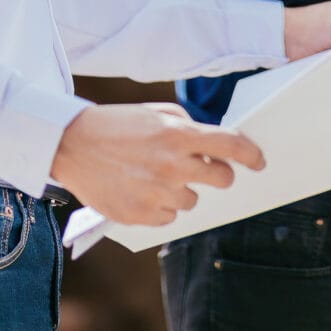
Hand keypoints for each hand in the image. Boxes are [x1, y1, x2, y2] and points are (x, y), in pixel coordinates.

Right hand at [50, 102, 264, 226]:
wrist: (72, 144)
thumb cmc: (117, 125)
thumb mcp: (156, 113)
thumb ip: (189, 128)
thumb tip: (214, 148)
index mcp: (179, 134)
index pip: (232, 146)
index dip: (252, 155)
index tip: (259, 162)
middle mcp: (172, 165)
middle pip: (221, 180)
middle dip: (219, 174)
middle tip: (205, 169)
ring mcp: (157, 193)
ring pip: (192, 200)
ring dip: (181, 190)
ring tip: (153, 175)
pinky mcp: (140, 215)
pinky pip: (168, 217)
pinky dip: (160, 206)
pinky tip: (140, 190)